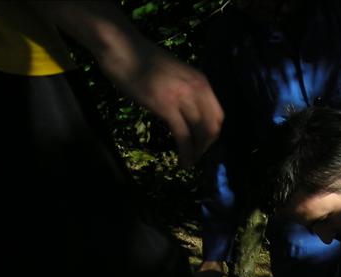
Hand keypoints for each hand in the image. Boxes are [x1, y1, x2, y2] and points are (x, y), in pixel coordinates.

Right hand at [97, 38, 222, 165]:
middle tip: (195, 156)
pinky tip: (182, 163)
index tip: (202, 144)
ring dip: (196, 153)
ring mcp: (183, 97)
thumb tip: (189, 114)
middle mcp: (197, 89)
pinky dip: (186, 154)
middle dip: (205, 146)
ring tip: (189, 163)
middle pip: (212, 128)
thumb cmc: (142, 61)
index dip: (212, 134)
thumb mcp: (175, 75)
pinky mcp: (166, 107)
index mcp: (201, 81)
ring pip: (200, 134)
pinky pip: (183, 137)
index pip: (218, 116)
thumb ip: (186, 92)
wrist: (122, 49)